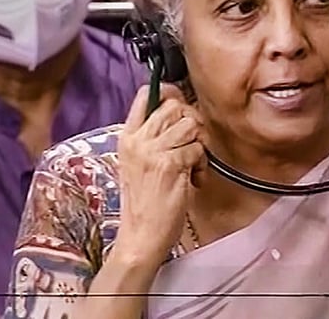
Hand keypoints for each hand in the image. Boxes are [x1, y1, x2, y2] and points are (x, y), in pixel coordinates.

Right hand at [112, 83, 206, 268]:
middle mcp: (138, 140)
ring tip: (191, 165)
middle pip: (174, 106)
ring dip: (198, 144)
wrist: (140, 235)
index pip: (145, 96)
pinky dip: (202, 165)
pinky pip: (198, 149)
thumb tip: (178, 116)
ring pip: (189, 124)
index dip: (168, 92)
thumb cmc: (144, 204)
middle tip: (193, 142)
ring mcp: (153, 151)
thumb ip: (151, 139)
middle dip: (191, 121)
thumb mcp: (137, 164)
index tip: (180, 102)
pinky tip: (193, 180)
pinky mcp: (170, 164)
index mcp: (127, 138)